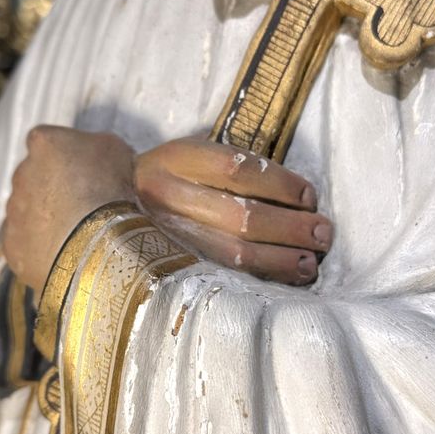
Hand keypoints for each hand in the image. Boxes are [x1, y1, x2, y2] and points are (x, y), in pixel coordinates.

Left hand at [3, 126, 134, 294]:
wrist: (97, 244)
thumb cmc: (110, 192)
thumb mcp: (117, 149)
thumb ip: (95, 144)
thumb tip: (94, 153)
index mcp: (44, 143)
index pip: (47, 142)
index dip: (66, 157)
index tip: (84, 170)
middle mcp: (21, 172)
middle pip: (34, 176)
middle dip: (53, 187)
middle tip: (83, 202)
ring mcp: (14, 210)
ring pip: (28, 209)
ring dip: (46, 216)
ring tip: (77, 230)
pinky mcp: (12, 243)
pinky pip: (24, 240)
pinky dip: (39, 243)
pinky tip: (64, 249)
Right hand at [134, 137, 331, 285]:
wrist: (111, 199)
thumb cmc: (173, 176)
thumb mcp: (194, 156)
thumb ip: (235, 168)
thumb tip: (301, 198)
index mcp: (177, 159)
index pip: (237, 169)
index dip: (280, 185)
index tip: (310, 196)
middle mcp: (167, 195)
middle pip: (239, 216)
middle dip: (290, 227)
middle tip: (323, 233)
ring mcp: (165, 234)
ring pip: (232, 252)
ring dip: (280, 259)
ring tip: (311, 262)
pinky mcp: (168, 264)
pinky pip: (221, 274)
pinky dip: (260, 277)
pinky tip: (286, 277)